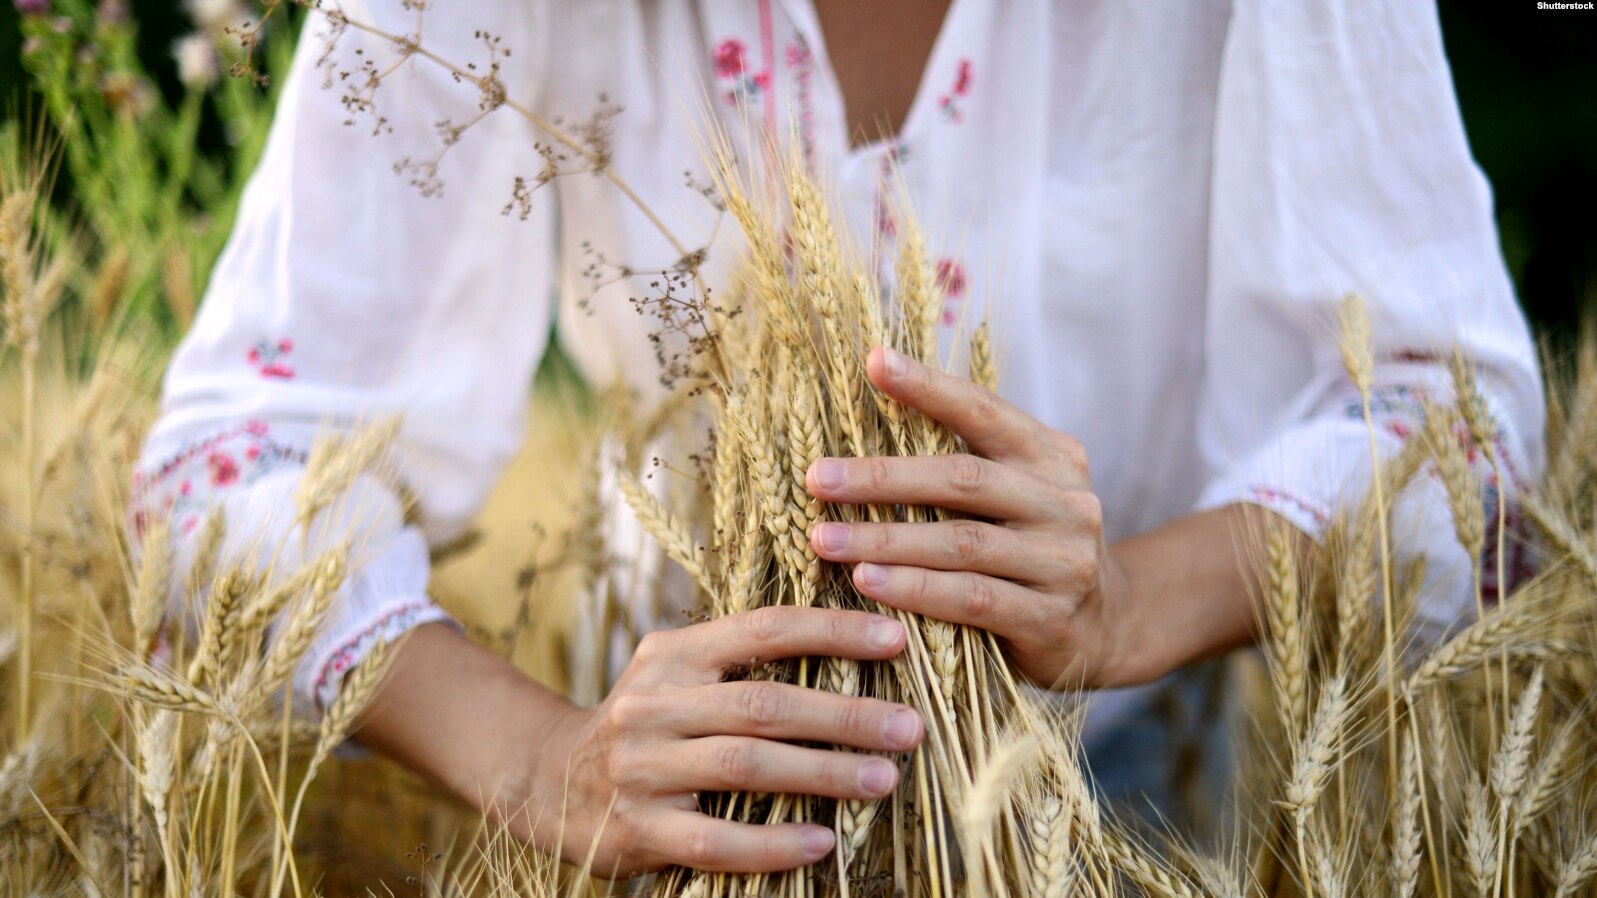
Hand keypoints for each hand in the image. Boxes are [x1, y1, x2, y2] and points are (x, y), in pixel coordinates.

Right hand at [523, 607, 924, 876]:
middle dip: (844, 716)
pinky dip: (773, 843)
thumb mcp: (678, 672)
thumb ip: (741, 657)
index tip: (894, 638)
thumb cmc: (647, 722)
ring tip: (883, 779)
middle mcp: (654, 705)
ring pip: (745, 766)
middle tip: (909, 727)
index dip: (832, 631)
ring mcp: (642, 768)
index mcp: (674, 655)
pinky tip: (821, 842)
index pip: (763, 630)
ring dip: (823, 772)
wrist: (546, 780)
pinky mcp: (639, 829)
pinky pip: (716, 839)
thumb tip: (850, 640)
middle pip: (763, 704)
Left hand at [805, 346, 1140, 688]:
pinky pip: (972, 600)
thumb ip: (965, 460)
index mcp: (1051, 455)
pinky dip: (916, 590)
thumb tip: (873, 414)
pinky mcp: (1051, 619)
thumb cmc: (1031, 547)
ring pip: (962, 544)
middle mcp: (1064, 501)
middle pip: (963, 479)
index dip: (928, 386)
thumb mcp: (1015, 494)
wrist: (1106, 627)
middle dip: (882, 478)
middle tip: (817, 477)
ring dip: (886, 539)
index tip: (872, 362)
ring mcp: (1063, 562)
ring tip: (825, 538)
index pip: (983, 411)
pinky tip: (869, 584)